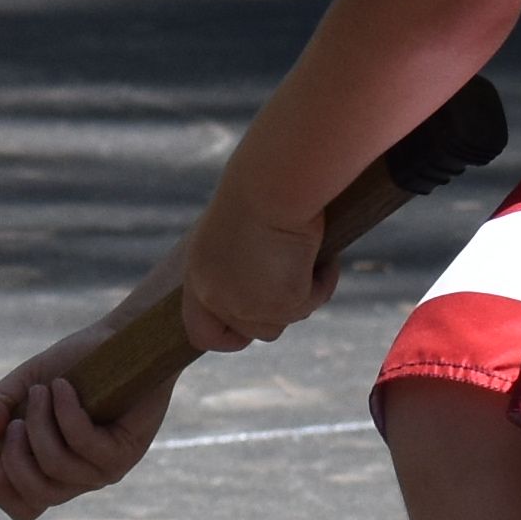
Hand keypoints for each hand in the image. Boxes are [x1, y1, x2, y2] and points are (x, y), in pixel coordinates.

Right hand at [0, 332, 176, 519]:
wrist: (119, 341)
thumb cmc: (72, 366)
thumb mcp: (22, 383)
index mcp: (53, 470)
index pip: (26, 510)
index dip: (4, 493)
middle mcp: (79, 478)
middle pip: (38, 494)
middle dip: (16, 454)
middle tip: (16, 420)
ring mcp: (104, 469)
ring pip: (56, 465)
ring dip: (39, 422)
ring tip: (44, 390)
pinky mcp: (125, 452)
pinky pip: (82, 441)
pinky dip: (65, 411)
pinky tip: (64, 386)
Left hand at [168, 191, 340, 353]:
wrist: (272, 184)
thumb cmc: (256, 191)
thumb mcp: (236, 233)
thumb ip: (239, 267)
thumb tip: (266, 283)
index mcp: (198, 278)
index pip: (202, 333)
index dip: (229, 335)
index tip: (249, 326)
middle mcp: (217, 298)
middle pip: (253, 333)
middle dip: (277, 311)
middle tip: (292, 278)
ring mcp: (248, 305)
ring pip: (285, 321)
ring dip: (301, 295)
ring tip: (305, 256)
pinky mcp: (284, 303)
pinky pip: (313, 302)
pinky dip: (322, 280)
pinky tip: (320, 254)